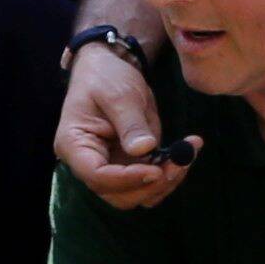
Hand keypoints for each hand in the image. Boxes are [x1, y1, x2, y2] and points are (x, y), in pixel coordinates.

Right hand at [57, 42, 191, 205]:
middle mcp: (89, 164)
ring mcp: (112, 167)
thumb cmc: (105, 77)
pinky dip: (172, 171)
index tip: (156, 169)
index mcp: (74, 145)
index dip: (127, 179)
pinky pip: (151, 181)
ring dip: (166, 181)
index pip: (97, 176)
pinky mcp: (132, 164)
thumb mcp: (119, 94)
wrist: (109, 68)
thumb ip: (130, 123)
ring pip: (138, 194)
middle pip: (118, 194)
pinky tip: (190, 148)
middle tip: (181, 160)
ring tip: (189, 151)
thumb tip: (145, 149)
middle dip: (151, 184)